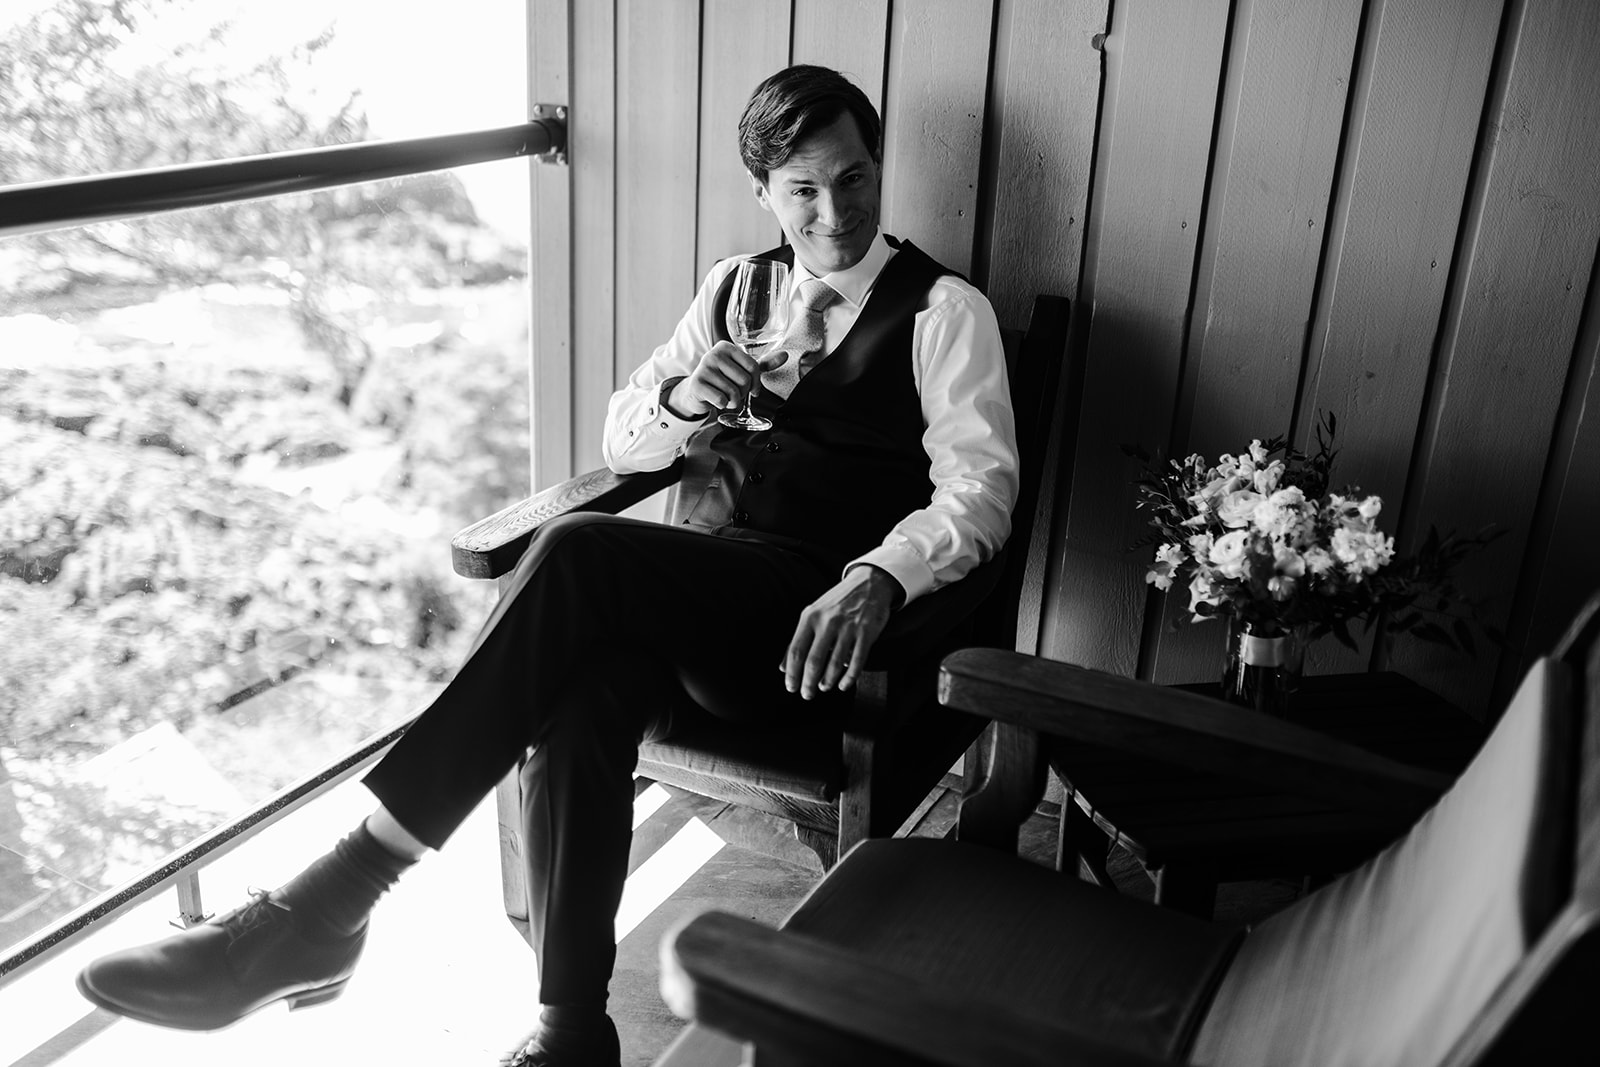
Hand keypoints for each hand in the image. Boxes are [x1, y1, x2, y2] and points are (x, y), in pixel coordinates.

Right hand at [667, 341, 763, 416]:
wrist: (696, 391)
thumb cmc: (722, 379)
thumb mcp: (742, 370)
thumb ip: (763, 364)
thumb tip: (785, 355)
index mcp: (726, 347)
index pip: (753, 367)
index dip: (756, 383)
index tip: (752, 389)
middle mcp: (714, 354)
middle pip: (744, 380)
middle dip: (743, 393)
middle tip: (735, 393)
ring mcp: (704, 368)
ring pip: (733, 392)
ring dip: (734, 401)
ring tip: (726, 397)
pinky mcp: (697, 384)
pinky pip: (721, 400)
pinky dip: (723, 405)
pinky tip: (716, 400)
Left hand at [782, 566, 903, 699]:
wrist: (869, 582)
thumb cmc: (837, 602)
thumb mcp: (814, 614)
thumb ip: (798, 639)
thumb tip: (783, 667)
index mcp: (810, 617)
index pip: (796, 651)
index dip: (792, 674)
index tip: (791, 688)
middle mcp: (828, 622)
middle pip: (813, 661)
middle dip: (808, 683)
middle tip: (807, 695)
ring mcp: (848, 627)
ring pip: (835, 663)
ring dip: (828, 681)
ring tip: (824, 687)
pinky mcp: (867, 632)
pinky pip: (857, 661)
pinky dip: (849, 677)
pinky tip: (843, 684)